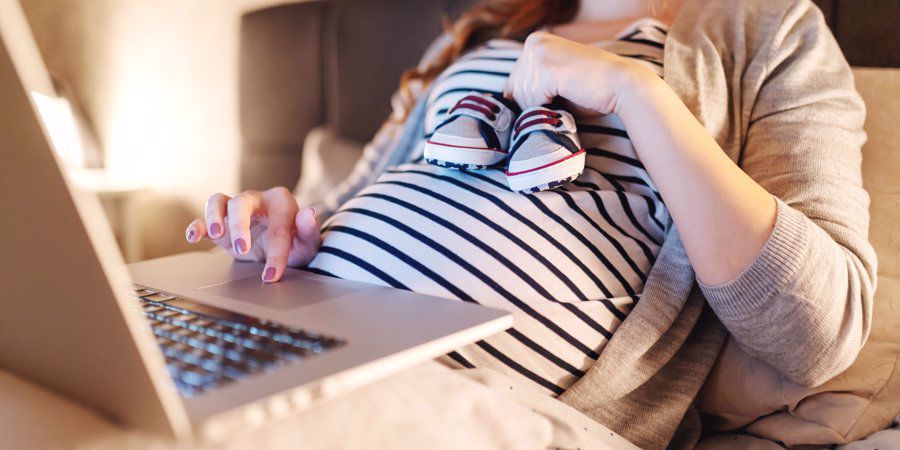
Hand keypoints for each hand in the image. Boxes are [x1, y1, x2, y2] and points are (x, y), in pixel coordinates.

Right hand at [184, 187, 320, 282]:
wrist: (281, 251)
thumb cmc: (296, 243)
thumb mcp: (307, 242)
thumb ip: (309, 229)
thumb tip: (309, 213)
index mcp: (281, 201)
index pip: (278, 226)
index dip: (276, 252)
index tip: (272, 275)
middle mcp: (256, 200)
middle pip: (241, 202)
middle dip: (240, 225)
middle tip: (243, 249)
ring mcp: (235, 210)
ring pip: (218, 201)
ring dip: (214, 217)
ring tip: (216, 235)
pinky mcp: (221, 224)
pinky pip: (203, 218)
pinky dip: (198, 225)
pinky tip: (193, 236)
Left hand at [503, 31, 654, 115]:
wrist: (621, 86)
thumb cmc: (590, 88)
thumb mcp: (552, 81)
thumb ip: (530, 83)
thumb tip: (504, 99)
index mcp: (535, 41)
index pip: (514, 81)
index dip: (529, 98)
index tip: (552, 99)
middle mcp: (534, 42)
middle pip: (516, 89)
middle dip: (535, 103)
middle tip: (562, 99)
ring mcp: (539, 53)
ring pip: (523, 96)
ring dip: (543, 106)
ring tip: (566, 97)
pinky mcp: (546, 68)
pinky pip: (533, 100)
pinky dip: (548, 107)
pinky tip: (567, 97)